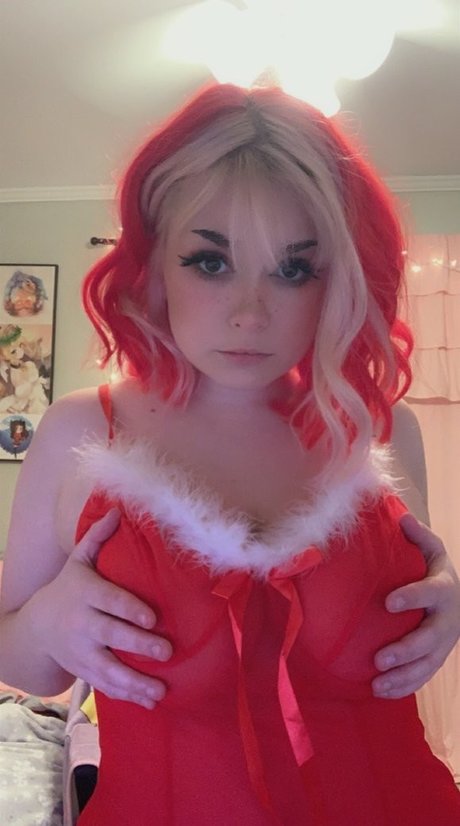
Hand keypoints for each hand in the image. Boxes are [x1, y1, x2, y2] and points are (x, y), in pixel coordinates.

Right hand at [37, 509, 171, 708]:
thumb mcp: (78, 561)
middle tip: (167, 650)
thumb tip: (117, 509)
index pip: (109, 601)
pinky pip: (106, 686)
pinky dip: (127, 696)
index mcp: (85, 594)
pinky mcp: (85, 672)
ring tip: (161, 690)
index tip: (152, 617)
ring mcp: (82, 652)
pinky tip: (151, 702)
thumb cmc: (68, 588)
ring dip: (136, 681)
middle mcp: (83, 624)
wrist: (36, 627)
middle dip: (139, 644)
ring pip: (109, 669)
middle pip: (111, 635)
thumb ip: (97, 538)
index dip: (129, 609)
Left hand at [372, 513, 459, 698]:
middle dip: (406, 650)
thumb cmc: (433, 570)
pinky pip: (422, 677)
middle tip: (379, 657)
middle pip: (431, 638)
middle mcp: (447, 619)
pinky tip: (380, 692)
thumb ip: (418, 536)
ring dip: (403, 677)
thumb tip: (402, 518)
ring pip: (428, 665)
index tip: (388, 602)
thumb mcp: (431, 550)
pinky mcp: (436, 659)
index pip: (430, 592)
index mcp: (444, 588)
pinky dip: (404, 687)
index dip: (413, 597)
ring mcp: (444, 643)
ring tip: (376, 685)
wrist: (456, 598)